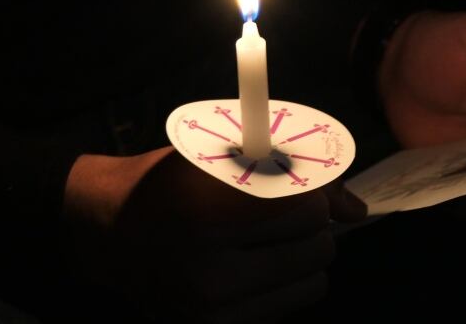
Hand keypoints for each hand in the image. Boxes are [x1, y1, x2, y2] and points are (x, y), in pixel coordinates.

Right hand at [62, 146, 364, 322]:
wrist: (107, 234)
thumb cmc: (166, 183)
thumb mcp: (221, 157)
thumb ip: (295, 176)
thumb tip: (358, 212)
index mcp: (204, 217)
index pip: (306, 205)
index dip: (308, 186)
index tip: (294, 181)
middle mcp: (208, 277)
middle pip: (317, 245)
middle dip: (309, 221)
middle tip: (279, 210)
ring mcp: (212, 316)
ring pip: (313, 282)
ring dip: (302, 255)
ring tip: (266, 240)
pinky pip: (289, 306)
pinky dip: (285, 282)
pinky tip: (253, 266)